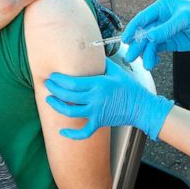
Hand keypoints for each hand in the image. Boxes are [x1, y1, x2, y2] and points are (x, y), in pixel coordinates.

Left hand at [45, 58, 173, 140]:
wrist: (141, 107)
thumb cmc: (130, 88)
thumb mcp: (117, 71)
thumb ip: (102, 63)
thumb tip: (91, 54)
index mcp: (98, 84)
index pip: (73, 82)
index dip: (59, 79)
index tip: (53, 76)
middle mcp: (95, 98)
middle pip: (68, 95)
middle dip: (54, 89)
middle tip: (48, 84)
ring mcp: (96, 112)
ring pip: (70, 112)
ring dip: (57, 106)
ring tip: (49, 100)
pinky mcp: (99, 123)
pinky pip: (83, 132)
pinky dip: (72, 134)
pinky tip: (61, 131)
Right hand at [123, 0, 189, 69]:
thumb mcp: (185, 19)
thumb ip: (166, 28)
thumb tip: (149, 37)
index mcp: (162, 7)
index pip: (143, 18)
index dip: (133, 29)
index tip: (125, 40)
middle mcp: (161, 18)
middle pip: (144, 33)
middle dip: (137, 45)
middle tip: (131, 56)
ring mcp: (165, 31)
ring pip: (150, 43)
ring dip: (147, 54)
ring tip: (147, 64)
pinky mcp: (171, 42)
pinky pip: (157, 49)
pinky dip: (153, 56)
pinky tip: (153, 62)